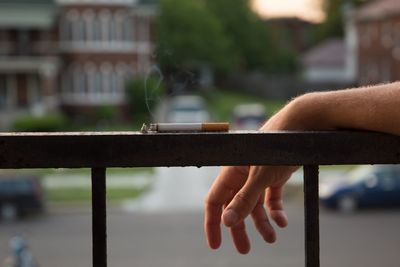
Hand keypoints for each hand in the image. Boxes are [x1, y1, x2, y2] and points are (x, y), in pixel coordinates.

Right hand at [204, 96, 305, 253]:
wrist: (303, 125)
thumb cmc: (277, 146)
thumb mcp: (260, 176)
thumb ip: (244, 199)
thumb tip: (227, 221)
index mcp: (231, 172)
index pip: (215, 201)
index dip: (212, 224)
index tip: (215, 245)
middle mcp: (242, 175)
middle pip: (235, 207)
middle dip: (239, 229)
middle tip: (244, 249)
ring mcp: (258, 175)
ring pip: (254, 205)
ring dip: (262, 223)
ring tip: (271, 238)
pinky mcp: (274, 175)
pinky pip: (271, 198)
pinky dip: (276, 211)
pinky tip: (283, 222)